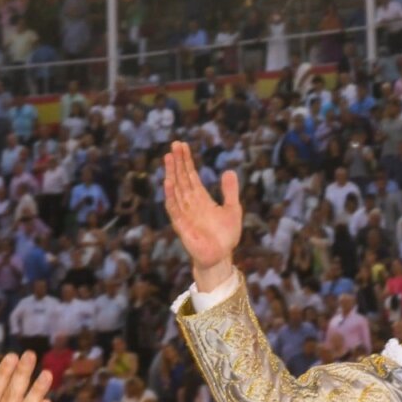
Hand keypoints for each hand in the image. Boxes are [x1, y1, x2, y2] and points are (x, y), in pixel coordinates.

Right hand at [163, 141, 241, 291]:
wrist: (220, 257)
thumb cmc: (225, 236)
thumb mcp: (233, 210)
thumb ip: (230, 191)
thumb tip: (228, 170)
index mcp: (201, 198)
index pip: (191, 175)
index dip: (187, 161)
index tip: (182, 145)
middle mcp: (190, 203)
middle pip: (182, 178)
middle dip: (178, 162)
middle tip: (174, 144)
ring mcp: (184, 213)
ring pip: (176, 189)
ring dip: (172, 173)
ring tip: (169, 157)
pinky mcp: (181, 224)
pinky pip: (174, 208)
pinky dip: (171, 195)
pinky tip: (169, 182)